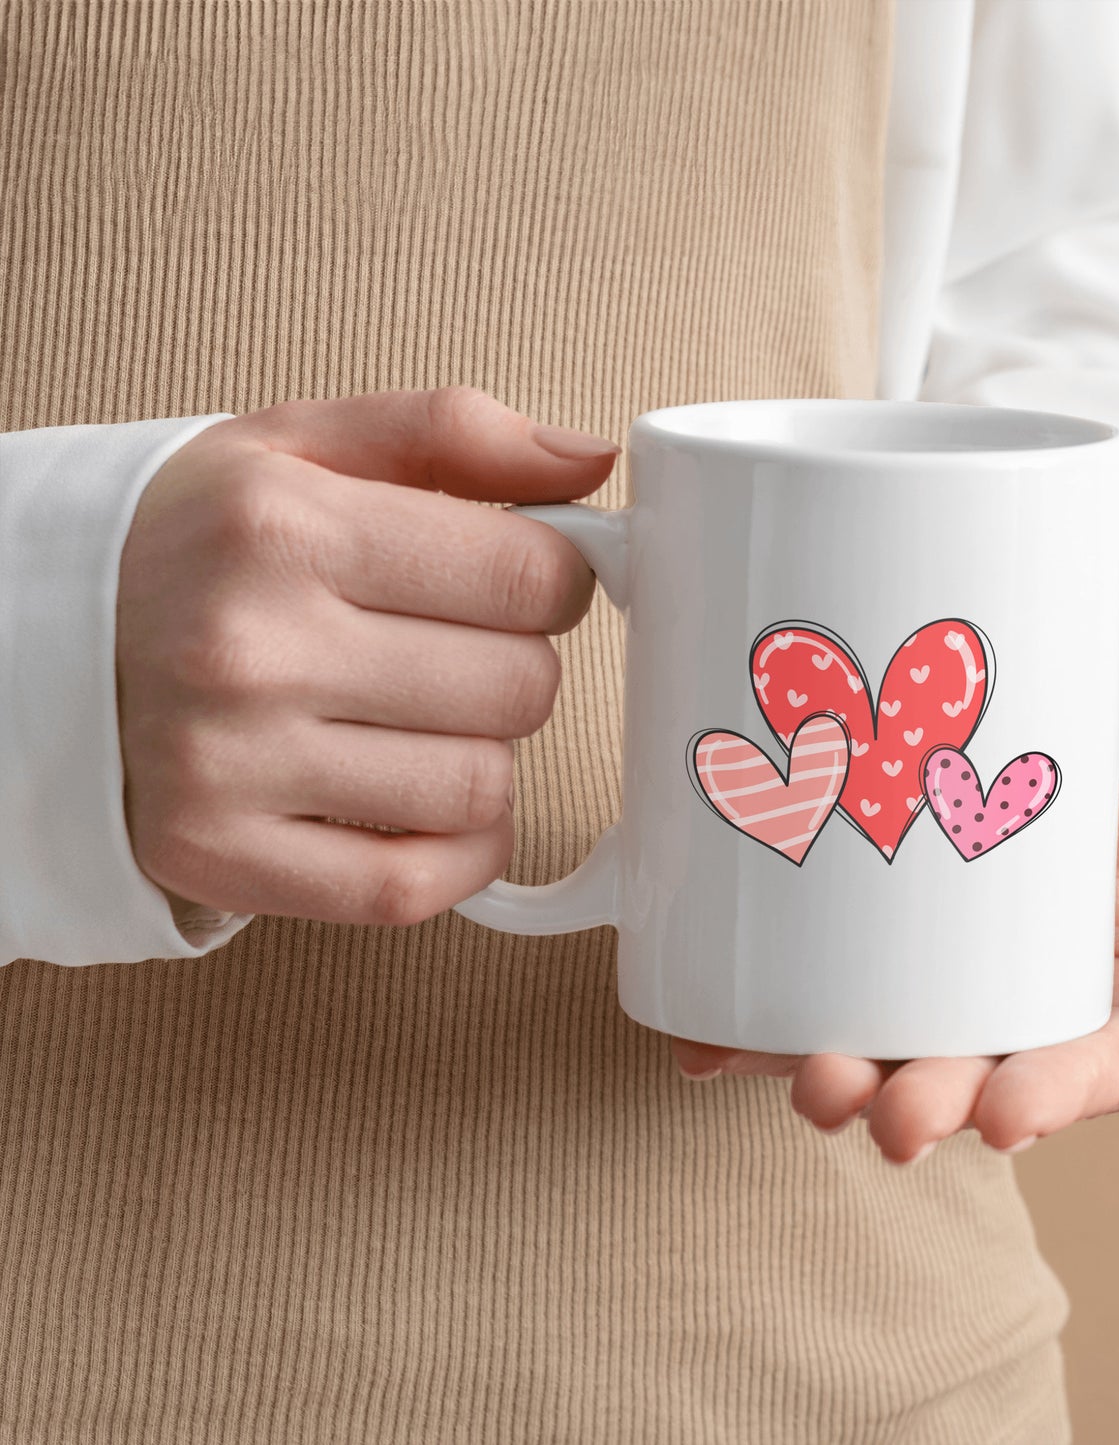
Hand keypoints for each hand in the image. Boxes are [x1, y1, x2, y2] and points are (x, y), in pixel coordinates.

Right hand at [117, 387, 617, 925]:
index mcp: (284, 527)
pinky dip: (457, 853)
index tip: (524, 580)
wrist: (37, 640)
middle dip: (515, 665)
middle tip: (454, 648)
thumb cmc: (194, 542)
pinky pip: (415, 886)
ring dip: (482, 756)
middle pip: (520, 687)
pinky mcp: (223, 858)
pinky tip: (425, 802)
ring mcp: (232, 767)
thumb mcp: (300, 443)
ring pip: (481, 787)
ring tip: (416, 719)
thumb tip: (591, 459)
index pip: (530, 575)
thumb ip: (453, 433)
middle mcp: (253, 649)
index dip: (557, 579)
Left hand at [671, 753, 1118, 1161]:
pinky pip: (796, 998)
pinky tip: (707, 1040)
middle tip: (890, 1114)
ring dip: (833, 1080)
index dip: (1041, 1103)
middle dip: (918, 1105)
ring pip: (872, 1051)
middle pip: (956, 1079)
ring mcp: (916, 992)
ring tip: (814, 1080)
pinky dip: (746, 1029)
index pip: (1074, 1077)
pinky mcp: (849, 954)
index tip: (1003, 1115)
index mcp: (1092, 1025)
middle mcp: (996, 1025)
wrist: (1065, 733)